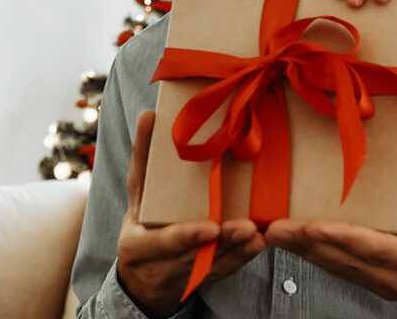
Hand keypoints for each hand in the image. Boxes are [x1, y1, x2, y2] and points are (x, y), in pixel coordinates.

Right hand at [115, 111, 265, 317]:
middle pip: (195, 258)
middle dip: (223, 243)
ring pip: (214, 267)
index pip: (163, 242)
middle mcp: (160, 267)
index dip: (187, 236)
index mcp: (138, 245)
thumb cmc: (142, 222)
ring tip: (258, 233)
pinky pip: (225, 271)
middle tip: (247, 228)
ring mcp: (183, 278)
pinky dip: (242, 258)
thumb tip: (149, 115)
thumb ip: (143, 158)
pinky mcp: (204, 280)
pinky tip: (259, 243)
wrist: (143, 274)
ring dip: (238, 250)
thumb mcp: (137, 192)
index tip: (211, 227)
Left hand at [263, 96, 396, 314]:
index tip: (311, 226)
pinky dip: (315, 255)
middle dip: (309, 245)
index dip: (345, 238)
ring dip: (304, 252)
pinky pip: (341, 271)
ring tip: (272, 231)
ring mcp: (389, 288)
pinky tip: (292, 240)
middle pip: (349, 263)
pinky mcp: (376, 287)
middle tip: (274, 227)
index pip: (381, 249)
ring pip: (339, 270)